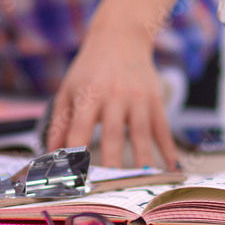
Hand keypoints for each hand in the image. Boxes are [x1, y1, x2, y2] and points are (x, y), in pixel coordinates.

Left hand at [44, 30, 178, 170]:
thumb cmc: (90, 69)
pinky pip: (162, 129)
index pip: (80, 129)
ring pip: (141, 134)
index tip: (75, 176)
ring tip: (143, 182)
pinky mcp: (155, 101)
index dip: (76, 153)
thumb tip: (50, 155)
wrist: (120, 38)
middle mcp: (114, 96)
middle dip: (112, 161)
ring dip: (143, 159)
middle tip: (111, 186)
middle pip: (113, 134)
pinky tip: (173, 168)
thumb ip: (60, 124)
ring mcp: (138, 99)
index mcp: (88, 95)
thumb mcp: (68, 90)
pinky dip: (169, 150)